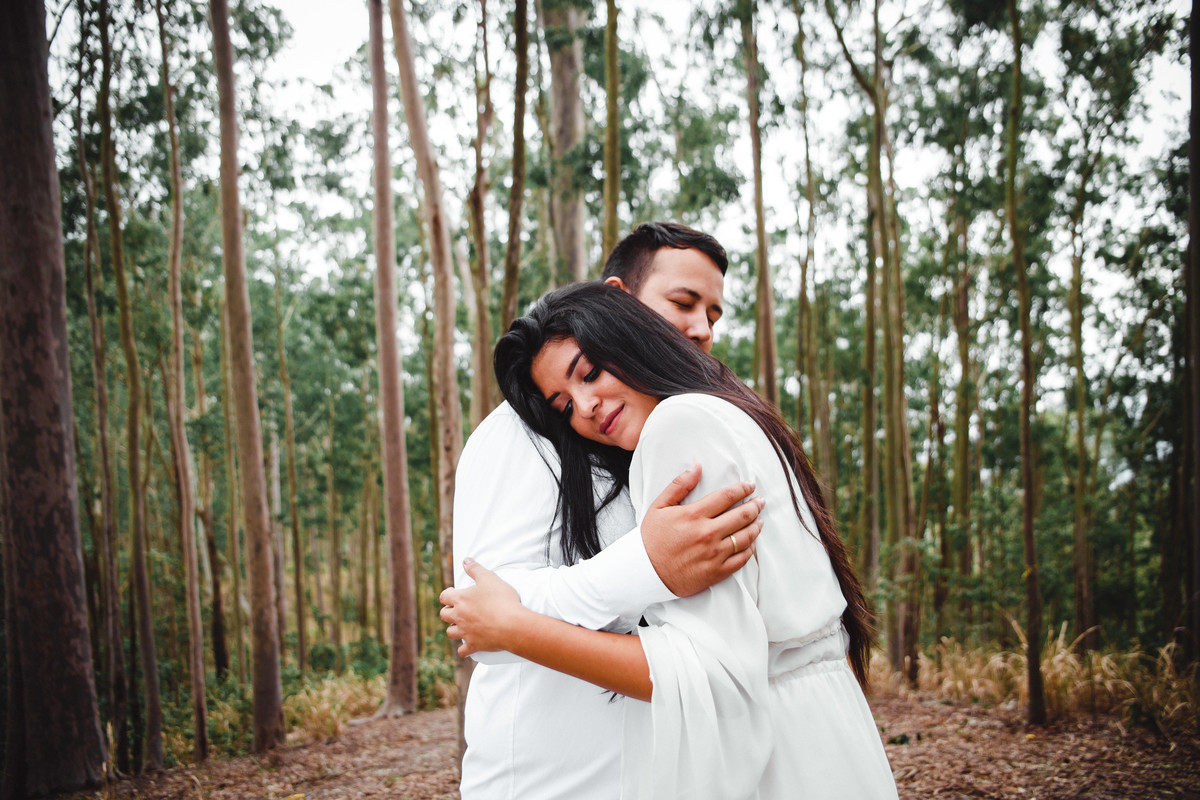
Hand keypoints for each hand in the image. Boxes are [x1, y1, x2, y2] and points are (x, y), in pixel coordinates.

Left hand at [439, 559, 526, 656]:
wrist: (512, 625)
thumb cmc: (501, 600)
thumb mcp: (489, 578)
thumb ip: (475, 569)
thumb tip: (465, 560)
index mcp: (460, 599)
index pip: (444, 596)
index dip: (447, 595)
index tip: (453, 594)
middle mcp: (459, 616)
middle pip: (444, 615)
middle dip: (448, 611)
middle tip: (457, 609)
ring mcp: (465, 632)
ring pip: (450, 632)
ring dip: (454, 629)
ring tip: (461, 626)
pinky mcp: (474, 645)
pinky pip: (463, 651)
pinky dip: (464, 649)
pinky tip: (468, 647)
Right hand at [640, 463, 763, 596]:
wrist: (644, 572)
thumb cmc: (651, 539)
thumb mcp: (659, 506)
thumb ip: (679, 485)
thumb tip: (697, 467)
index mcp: (694, 515)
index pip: (727, 496)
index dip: (742, 489)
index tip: (750, 485)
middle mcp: (707, 533)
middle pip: (742, 515)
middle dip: (755, 505)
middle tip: (760, 501)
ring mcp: (714, 554)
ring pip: (746, 537)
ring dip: (756, 526)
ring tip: (760, 520)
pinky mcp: (716, 572)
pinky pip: (741, 559)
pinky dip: (750, 549)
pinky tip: (751, 543)